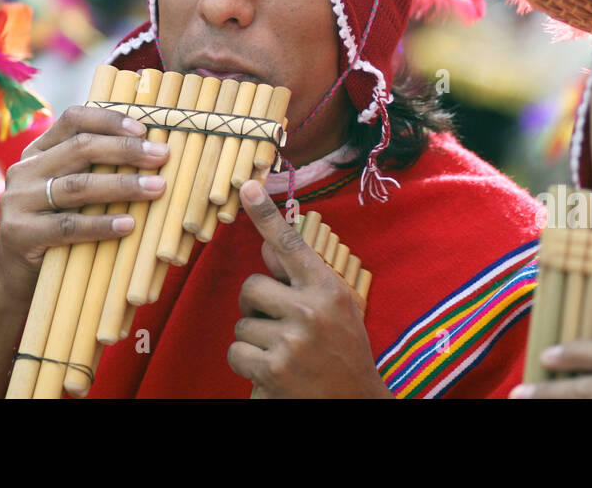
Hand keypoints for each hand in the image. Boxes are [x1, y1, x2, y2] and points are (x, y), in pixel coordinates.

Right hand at [0, 105, 169, 311]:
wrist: (16, 276)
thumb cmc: (58, 226)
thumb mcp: (71, 191)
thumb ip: (96, 168)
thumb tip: (153, 149)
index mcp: (38, 150)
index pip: (73, 119)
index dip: (109, 120)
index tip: (144, 130)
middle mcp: (24, 169)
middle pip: (80, 148)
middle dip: (126, 150)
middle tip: (161, 155)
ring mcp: (18, 201)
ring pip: (77, 185)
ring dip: (122, 185)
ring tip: (156, 188)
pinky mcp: (20, 233)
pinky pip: (68, 226)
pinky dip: (101, 224)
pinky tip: (129, 224)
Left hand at [227, 181, 389, 398]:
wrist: (355, 404)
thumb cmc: (344, 354)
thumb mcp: (337, 309)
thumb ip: (303, 280)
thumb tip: (268, 246)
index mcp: (328, 289)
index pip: (291, 245)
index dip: (266, 214)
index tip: (247, 187)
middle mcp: (310, 310)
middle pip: (252, 287)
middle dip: (255, 306)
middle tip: (276, 325)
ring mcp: (290, 341)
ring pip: (242, 323)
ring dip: (254, 339)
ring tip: (283, 354)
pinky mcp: (272, 370)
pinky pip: (236, 352)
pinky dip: (247, 364)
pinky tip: (272, 373)